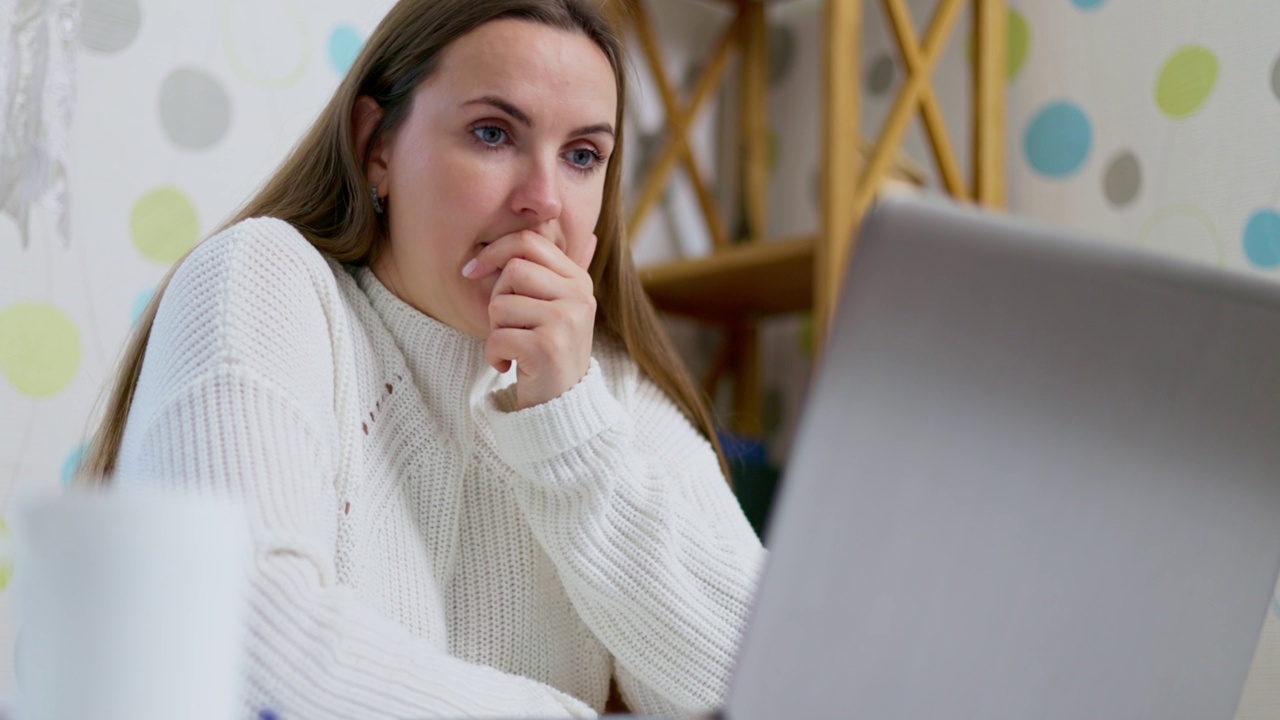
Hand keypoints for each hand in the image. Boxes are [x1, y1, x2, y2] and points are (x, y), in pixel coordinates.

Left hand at [463, 230, 597, 409]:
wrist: (563, 406)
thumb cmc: (549, 352)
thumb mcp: (557, 307)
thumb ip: (552, 269)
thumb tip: (562, 217)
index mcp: (578, 280)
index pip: (529, 242)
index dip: (493, 251)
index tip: (471, 271)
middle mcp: (579, 296)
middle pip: (513, 270)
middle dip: (496, 299)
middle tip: (506, 325)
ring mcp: (567, 321)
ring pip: (501, 304)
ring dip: (495, 330)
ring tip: (513, 347)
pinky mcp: (549, 348)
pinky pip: (498, 336)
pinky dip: (494, 354)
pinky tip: (509, 365)